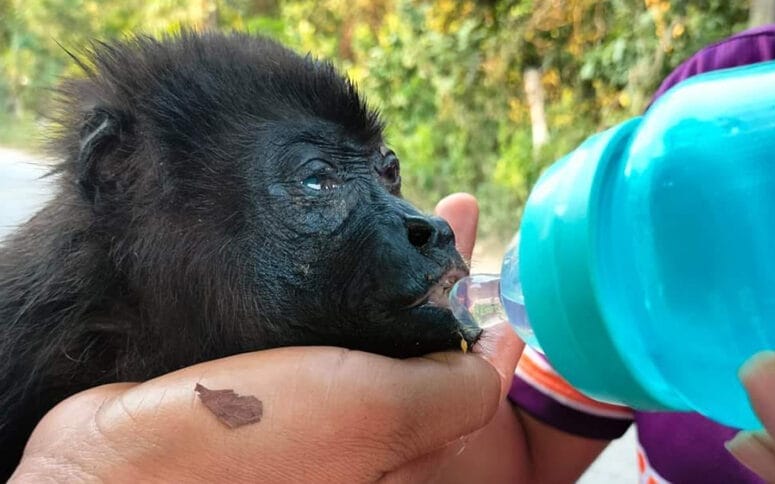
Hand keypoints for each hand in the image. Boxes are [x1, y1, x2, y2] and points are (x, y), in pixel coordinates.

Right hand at [11, 193, 523, 482]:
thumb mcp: (376, 415)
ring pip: (370, 328)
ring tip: (409, 206)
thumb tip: (500, 349)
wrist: (107, 457)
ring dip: (392, 267)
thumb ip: (454, 390)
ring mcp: (308, 410)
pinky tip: (339, 237)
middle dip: (440, 279)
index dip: (487, 325)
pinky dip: (338, 278)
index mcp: (395, 456)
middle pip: (421, 349)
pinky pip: (319, 325)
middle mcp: (356, 436)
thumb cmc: (242, 441)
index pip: (467, 386)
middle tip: (451, 214)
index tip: (490, 267)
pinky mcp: (263, 384)